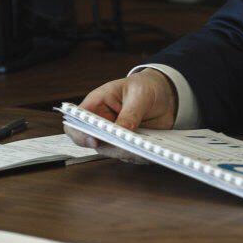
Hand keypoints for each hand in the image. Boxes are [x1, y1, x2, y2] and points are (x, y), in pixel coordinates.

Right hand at [63, 69, 178, 159]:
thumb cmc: (145, 86)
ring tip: (144, 147)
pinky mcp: (128, 144)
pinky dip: (139, 156)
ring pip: (113, 152)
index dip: (80, 133)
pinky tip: (150, 149)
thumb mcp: (139, 94)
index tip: (94, 140)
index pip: (77, 122)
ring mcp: (114, 136)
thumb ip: (130, 113)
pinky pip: (130, 156)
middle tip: (128, 146)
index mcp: (97, 104)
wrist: (164, 93)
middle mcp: (102, 123)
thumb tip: (122, 132)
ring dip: (128, 153)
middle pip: (94, 143)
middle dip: (111, 147)